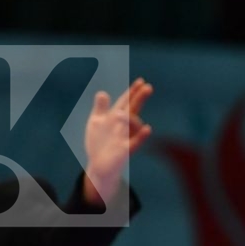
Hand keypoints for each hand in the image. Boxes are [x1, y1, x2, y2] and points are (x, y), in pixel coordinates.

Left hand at [82, 78, 153, 205]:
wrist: (99, 164)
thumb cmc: (99, 142)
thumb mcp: (96, 122)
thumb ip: (100, 108)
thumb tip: (103, 92)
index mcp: (116, 117)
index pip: (126, 102)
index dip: (132, 91)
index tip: (141, 81)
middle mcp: (123, 126)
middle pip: (133, 109)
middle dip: (139, 98)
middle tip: (148, 87)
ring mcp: (125, 137)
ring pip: (133, 124)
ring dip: (133, 118)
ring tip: (126, 118)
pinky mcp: (126, 150)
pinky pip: (136, 142)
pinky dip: (141, 136)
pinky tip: (147, 128)